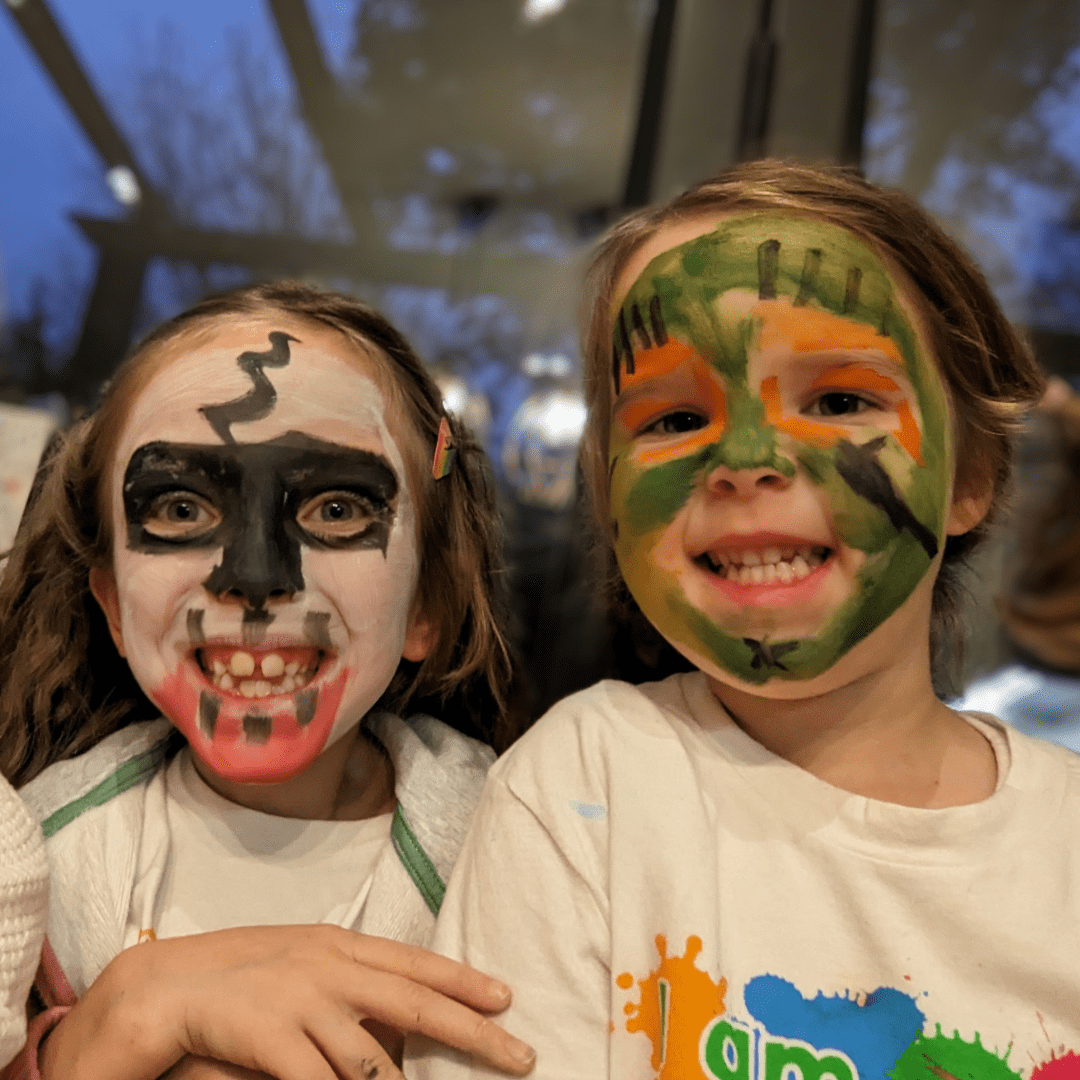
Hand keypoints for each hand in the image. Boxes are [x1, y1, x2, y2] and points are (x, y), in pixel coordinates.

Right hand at [39, 925, 534, 1079]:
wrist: (167, 985)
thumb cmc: (242, 976)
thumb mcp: (302, 964)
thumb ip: (349, 982)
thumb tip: (397, 1016)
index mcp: (340, 945)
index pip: (416, 964)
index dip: (464, 982)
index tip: (507, 999)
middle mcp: (330, 967)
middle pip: (416, 1002)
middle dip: (474, 1032)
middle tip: (521, 1055)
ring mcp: (303, 1000)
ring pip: (374, 1059)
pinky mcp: (273, 1036)